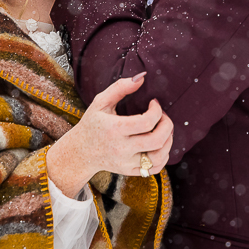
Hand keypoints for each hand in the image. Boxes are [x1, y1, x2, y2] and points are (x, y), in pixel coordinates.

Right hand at [46, 73, 173, 197]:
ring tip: (164, 130)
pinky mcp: (129, 171)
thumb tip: (142, 77)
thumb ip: (120, 87)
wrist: (80, 152)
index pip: (147, 122)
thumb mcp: (100, 101)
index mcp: (114, 129)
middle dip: (167, 125)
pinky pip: (154, 169)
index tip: (154, 102)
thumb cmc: (92, 123)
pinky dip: (163, 157)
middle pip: (157, 140)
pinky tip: (160, 145)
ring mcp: (126, 163)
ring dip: (168, 141)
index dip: (157, 110)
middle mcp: (121, 148)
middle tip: (163, 116)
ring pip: (159, 157)